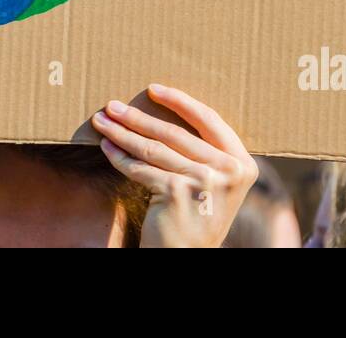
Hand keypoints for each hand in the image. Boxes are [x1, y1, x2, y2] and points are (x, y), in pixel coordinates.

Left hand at [92, 83, 257, 247]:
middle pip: (175, 133)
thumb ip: (206, 152)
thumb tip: (167, 108)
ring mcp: (204, 182)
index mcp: (242, 162)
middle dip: (138, 116)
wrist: (187, 257)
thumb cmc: (197, 215)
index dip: (179, 101)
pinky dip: (120, 157)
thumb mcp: (214, 182)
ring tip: (102, 121)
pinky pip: (141, 169)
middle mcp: (228, 171)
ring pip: (154, 148)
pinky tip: (106, 147)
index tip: (153, 88)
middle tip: (112, 105)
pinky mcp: (177, 193)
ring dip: (123, 132)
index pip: (209, 119)